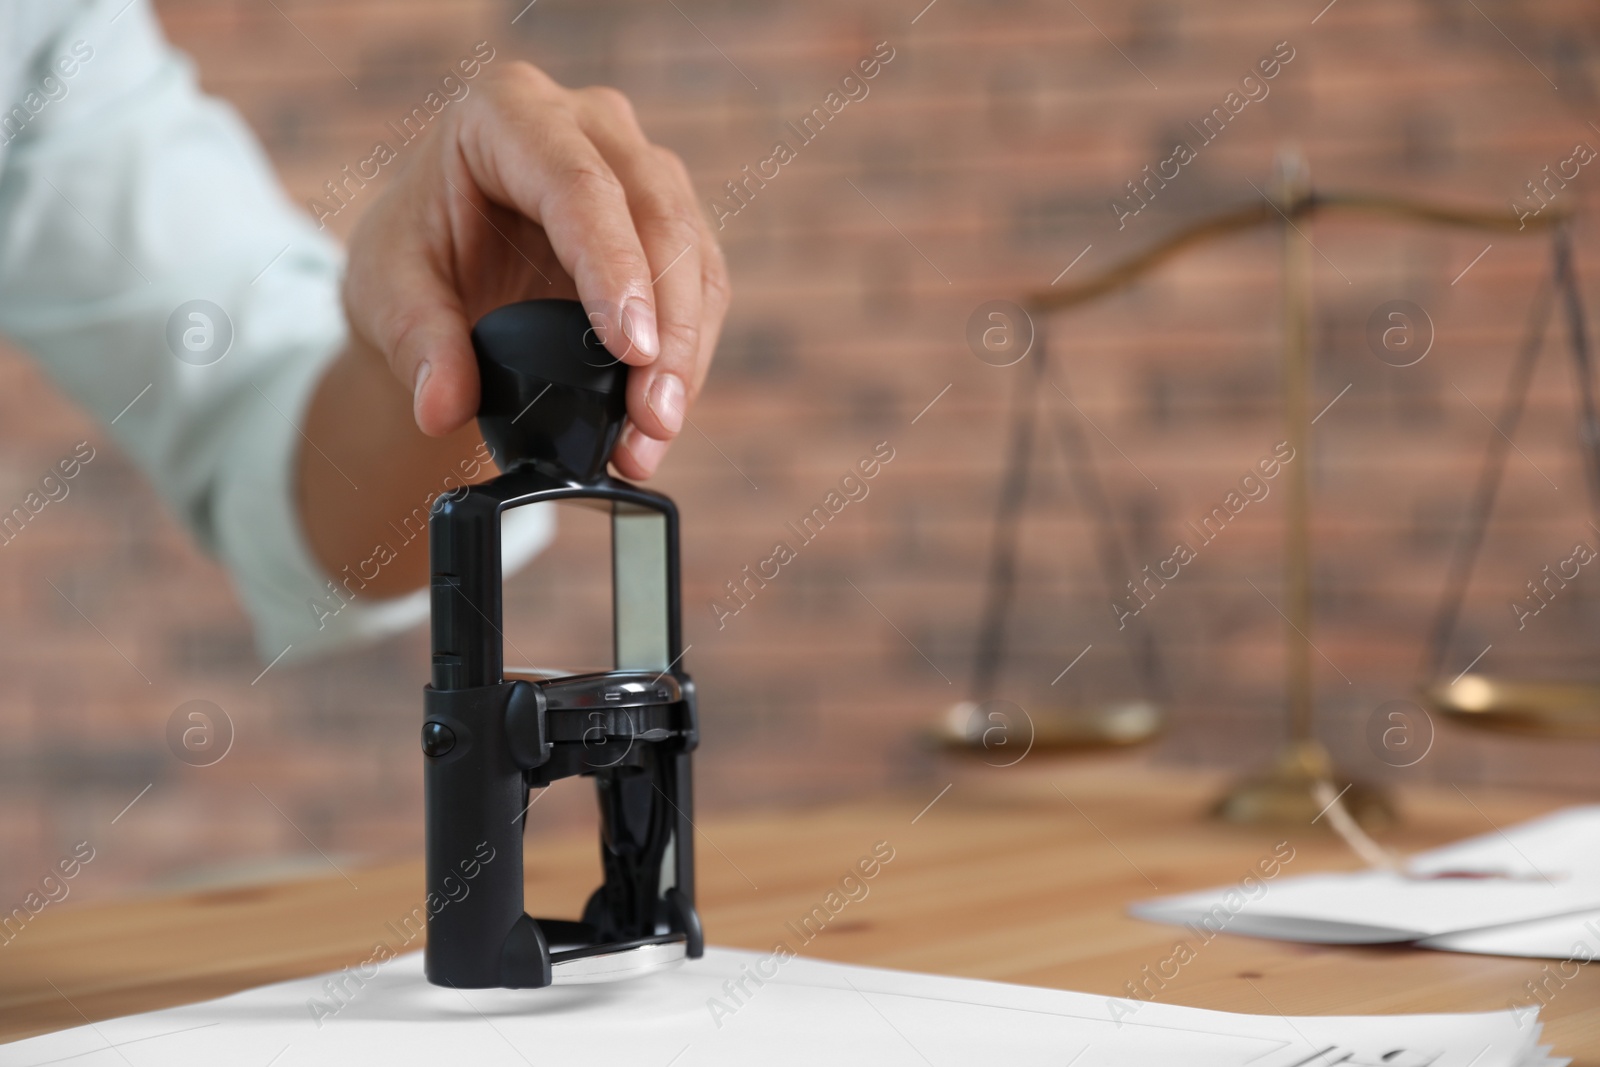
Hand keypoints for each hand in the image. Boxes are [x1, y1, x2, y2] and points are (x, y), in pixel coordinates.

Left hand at [342, 61, 728, 478]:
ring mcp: (641, 166)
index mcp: (507, 113)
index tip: (633, 354)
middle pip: (658, 217)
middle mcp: (589, 124)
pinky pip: (702, 287)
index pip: (579, 187)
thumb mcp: (387, 290)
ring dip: (686, 354)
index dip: (615, 271)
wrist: (445, 261)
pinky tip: (660, 419)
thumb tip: (441, 407)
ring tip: (652, 436)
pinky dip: (688, 357)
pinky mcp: (671, 220)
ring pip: (694, 256)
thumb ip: (416, 343)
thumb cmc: (415, 255)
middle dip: (668, 329)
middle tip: (651, 420)